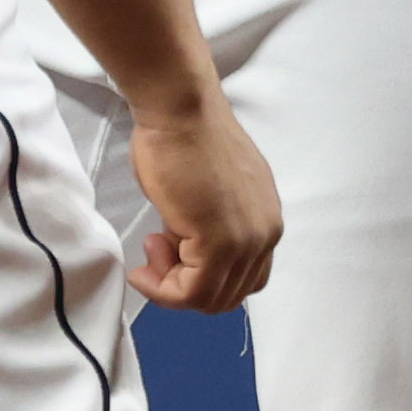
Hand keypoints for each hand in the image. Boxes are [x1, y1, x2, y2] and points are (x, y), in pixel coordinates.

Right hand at [127, 87, 281, 314]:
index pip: (243, 279)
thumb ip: (209, 227)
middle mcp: (266, 234)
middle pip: (229, 295)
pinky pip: (191, 293)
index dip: (201, 276)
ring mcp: (247, 241)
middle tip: (155, 252)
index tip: (168, 250)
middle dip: (184, 285)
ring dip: (171, 287)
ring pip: (210, 300)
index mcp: (267, 220)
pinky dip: (162, 289)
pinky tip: (145, 262)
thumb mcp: (208, 196)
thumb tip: (188, 249)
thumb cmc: (184, 138)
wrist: (180, 110)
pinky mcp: (220, 244)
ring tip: (151, 249)